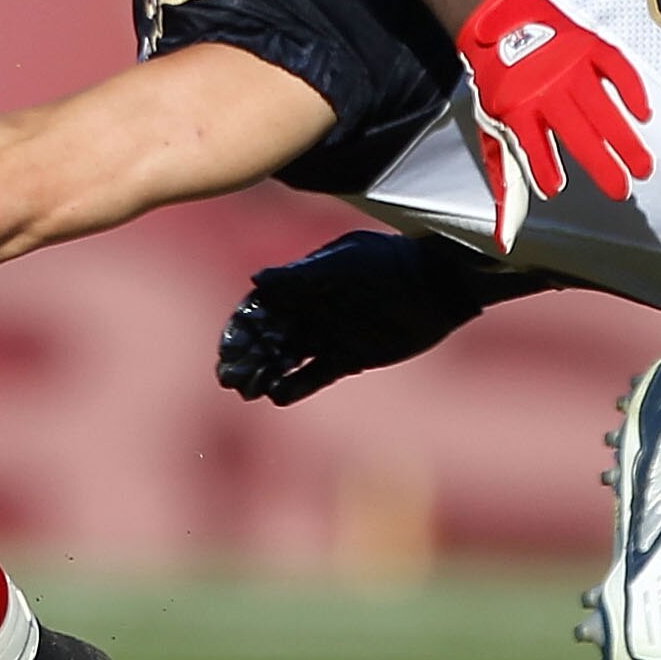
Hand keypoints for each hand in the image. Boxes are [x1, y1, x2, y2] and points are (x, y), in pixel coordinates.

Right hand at [217, 230, 493, 404]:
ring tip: (245, 390)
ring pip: (284, 359)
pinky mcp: (347, 358)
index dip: (241, 327)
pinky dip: (294, 387)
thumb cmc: (386, 264)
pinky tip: (275, 396)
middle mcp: (309, 311)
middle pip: (266, 337)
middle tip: (227, 377)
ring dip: (262, 373)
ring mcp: (327, 335)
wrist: (433, 284)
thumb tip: (256, 281)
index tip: (228, 346)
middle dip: (244, 356)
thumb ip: (301, 276)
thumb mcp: (343, 264)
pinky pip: (313, 376)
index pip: (260, 308)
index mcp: (302, 284)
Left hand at [456, 0, 651, 253]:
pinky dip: (631, 90)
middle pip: (577, 132)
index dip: (542, 167)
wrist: (496, 19)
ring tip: (643, 167)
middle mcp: (544, 89)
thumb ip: (506, 179)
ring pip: (602, 108)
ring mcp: (569, 66)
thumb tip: (505, 235)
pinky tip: (643, 114)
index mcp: (516, 108)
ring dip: (624, 139)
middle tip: (622, 189)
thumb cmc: (498, 83)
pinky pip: (616, 68)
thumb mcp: (492, 129)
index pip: (531, 146)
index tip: (553, 189)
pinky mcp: (587, 45)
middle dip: (600, 164)